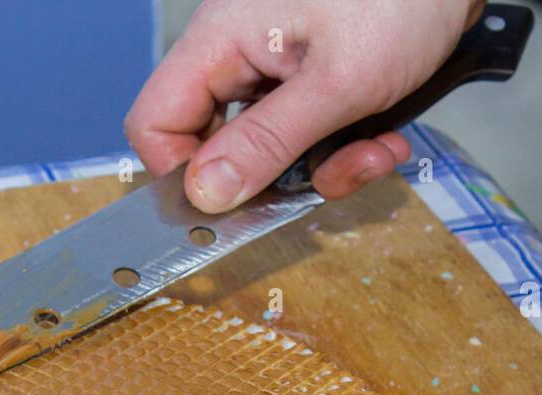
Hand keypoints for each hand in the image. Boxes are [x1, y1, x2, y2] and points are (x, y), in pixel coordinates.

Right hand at [125, 0, 482, 211]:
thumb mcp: (336, 85)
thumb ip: (265, 144)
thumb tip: (204, 194)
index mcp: (219, 39)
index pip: (156, 123)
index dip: (181, 175)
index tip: (230, 208)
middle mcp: (238, 52)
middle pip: (214, 144)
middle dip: (270, 179)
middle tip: (316, 188)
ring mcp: (276, 66)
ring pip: (269, 148)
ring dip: (323, 168)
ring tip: (374, 153)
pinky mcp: (313, 78)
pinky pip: (307, 135)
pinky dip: (346, 149)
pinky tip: (385, 138)